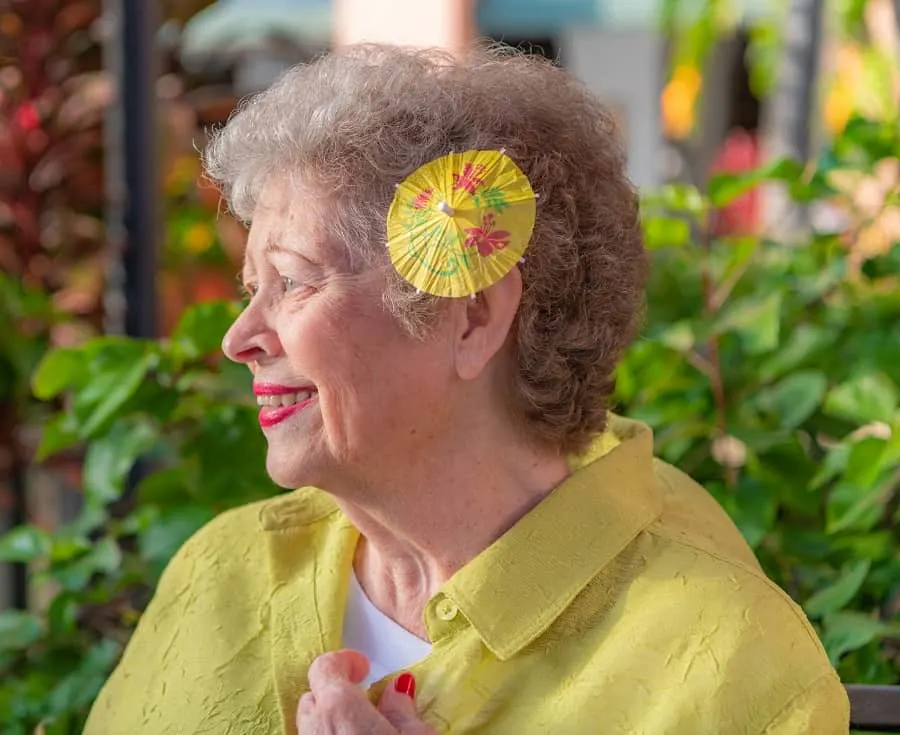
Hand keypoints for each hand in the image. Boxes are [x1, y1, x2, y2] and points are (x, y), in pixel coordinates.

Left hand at [297, 649, 436, 733]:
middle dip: (335, 691)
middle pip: (314, 696)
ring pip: (311, 723)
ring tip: (359, 727)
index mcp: (338, 707)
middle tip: (363, 698)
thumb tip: (398, 690)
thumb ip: (402, 708)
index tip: (363, 665)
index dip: (345, 661)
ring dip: (331, 718)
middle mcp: (314, 727)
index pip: (325, 666)